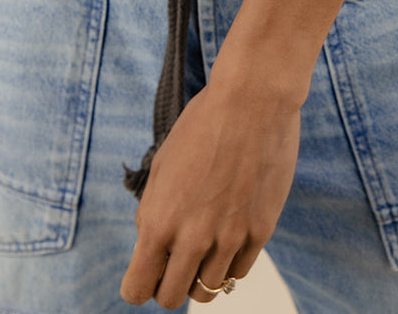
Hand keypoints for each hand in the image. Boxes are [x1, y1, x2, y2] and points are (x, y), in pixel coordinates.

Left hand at [119, 74, 301, 306]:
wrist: (250, 102)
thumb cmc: (201, 126)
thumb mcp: (162, 166)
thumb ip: (153, 211)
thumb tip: (151, 245)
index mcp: (158, 221)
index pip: (137, 289)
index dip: (138, 285)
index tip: (145, 274)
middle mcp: (191, 239)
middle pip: (172, 298)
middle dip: (167, 285)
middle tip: (173, 262)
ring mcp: (228, 240)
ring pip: (208, 291)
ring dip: (200, 275)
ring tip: (202, 246)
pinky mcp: (260, 234)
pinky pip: (238, 273)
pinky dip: (229, 264)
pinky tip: (226, 239)